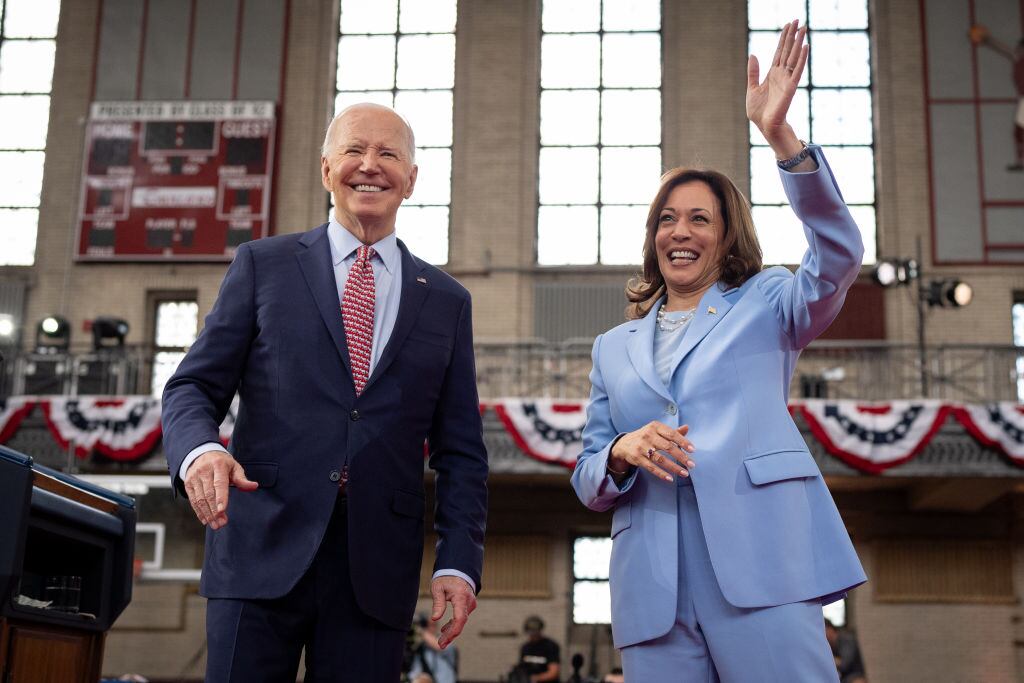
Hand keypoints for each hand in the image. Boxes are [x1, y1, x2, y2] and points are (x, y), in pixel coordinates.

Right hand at [183, 450, 257, 528]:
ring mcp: (194, 477)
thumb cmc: (222, 463)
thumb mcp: (234, 466)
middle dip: (214, 511)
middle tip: (221, 523)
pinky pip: (193, 500)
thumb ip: (242, 478)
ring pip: (199, 499)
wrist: (202, 454)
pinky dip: (199, 512)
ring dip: (207, 514)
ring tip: (215, 525)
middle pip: (208, 494)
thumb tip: (254, 486)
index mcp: (218, 465)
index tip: (222, 510)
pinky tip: (206, 520)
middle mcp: (204, 471)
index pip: (219, 483)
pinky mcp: (188, 484)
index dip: (220, 497)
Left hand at [430, 575, 476, 648]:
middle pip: (461, 622)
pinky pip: (462, 617)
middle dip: (451, 635)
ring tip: (441, 640)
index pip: (460, 618)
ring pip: (461, 621)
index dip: (452, 631)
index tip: (444, 640)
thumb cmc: (446, 578)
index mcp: (461, 597)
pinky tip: (445, 629)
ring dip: (451, 630)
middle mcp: (469, 602)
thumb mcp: (437, 588)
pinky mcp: (469, 605)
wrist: (457, 569)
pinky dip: (454, 624)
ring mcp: (470, 604)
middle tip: (440, 645)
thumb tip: (435, 619)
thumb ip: (438, 603)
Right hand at [608, 422, 695, 481]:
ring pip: (660, 459)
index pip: (671, 434)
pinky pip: (651, 467)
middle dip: (681, 456)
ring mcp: (641, 447)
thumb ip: (672, 431)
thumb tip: (687, 428)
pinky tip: (670, 478)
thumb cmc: (646, 437)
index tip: (693, 450)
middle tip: (692, 464)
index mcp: (655, 427)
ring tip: (685, 473)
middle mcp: (648, 435)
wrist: (624, 444)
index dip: (683, 441)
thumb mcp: (657, 431)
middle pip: (667, 447)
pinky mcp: (637, 458)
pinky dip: (661, 474)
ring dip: (674, 467)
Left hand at [746, 19, 807, 158]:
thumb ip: (753, 72)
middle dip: (792, 36)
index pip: (779, 52)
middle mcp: (781, 74)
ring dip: (799, 42)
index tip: (788, 25)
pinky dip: (802, 58)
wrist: (764, 125)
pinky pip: (798, 70)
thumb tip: (753, 55)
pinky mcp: (791, 87)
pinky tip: (806, 46)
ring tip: (804, 28)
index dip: (783, 38)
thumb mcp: (752, 88)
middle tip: (798, 20)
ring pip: (794, 57)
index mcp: (772, 74)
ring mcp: (787, 79)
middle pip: (788, 50)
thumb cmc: (759, 111)